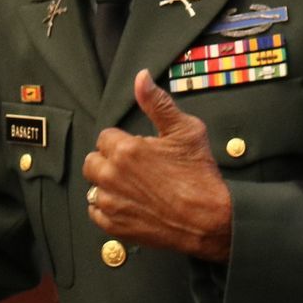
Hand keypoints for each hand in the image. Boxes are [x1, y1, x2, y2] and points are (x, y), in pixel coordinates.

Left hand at [81, 70, 233, 260]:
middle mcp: (112, 175)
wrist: (209, 221)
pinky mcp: (113, 225)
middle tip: (136, 170)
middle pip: (93, 162)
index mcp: (125, 149)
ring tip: (135, 189)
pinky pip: (96, 212)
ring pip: (93, 187)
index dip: (123, 142)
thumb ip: (157, 103)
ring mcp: (111, 202)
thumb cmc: (200, 177)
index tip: (140, 152)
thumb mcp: (186, 131)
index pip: (105, 137)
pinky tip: (131, 205)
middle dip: (110, 162)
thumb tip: (141, 77)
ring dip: (109, 186)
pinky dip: (108, 209)